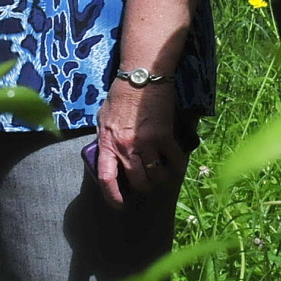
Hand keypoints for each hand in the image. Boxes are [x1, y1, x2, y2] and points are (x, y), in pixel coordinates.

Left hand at [95, 80, 186, 207]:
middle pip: (137, 182)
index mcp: (108, 141)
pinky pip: (174, 162)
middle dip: (143, 187)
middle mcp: (126, 146)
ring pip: (156, 176)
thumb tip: (107, 156)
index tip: (120, 204)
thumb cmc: (120, 94)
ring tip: (160, 171)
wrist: (142, 75)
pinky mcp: (164, 136)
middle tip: (146, 183)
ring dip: (159, 178)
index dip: (112, 197)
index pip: (106, 177)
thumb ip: (106, 139)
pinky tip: (175, 162)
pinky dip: (177, 166)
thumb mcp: (103, 117)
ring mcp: (146, 142)